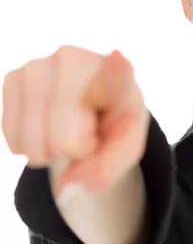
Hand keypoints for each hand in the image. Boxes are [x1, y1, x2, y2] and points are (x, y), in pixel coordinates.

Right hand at [2, 46, 148, 198]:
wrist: (93, 108)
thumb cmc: (114, 125)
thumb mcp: (125, 149)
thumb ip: (105, 169)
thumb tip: (65, 189)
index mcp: (118, 73)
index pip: (116, 71)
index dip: (116, 69)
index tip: (118, 59)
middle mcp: (77, 59)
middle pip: (63, 135)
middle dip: (71, 151)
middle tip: (86, 138)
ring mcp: (41, 65)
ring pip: (29, 139)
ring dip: (47, 151)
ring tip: (67, 134)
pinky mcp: (14, 77)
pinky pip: (12, 136)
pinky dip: (27, 146)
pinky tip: (46, 130)